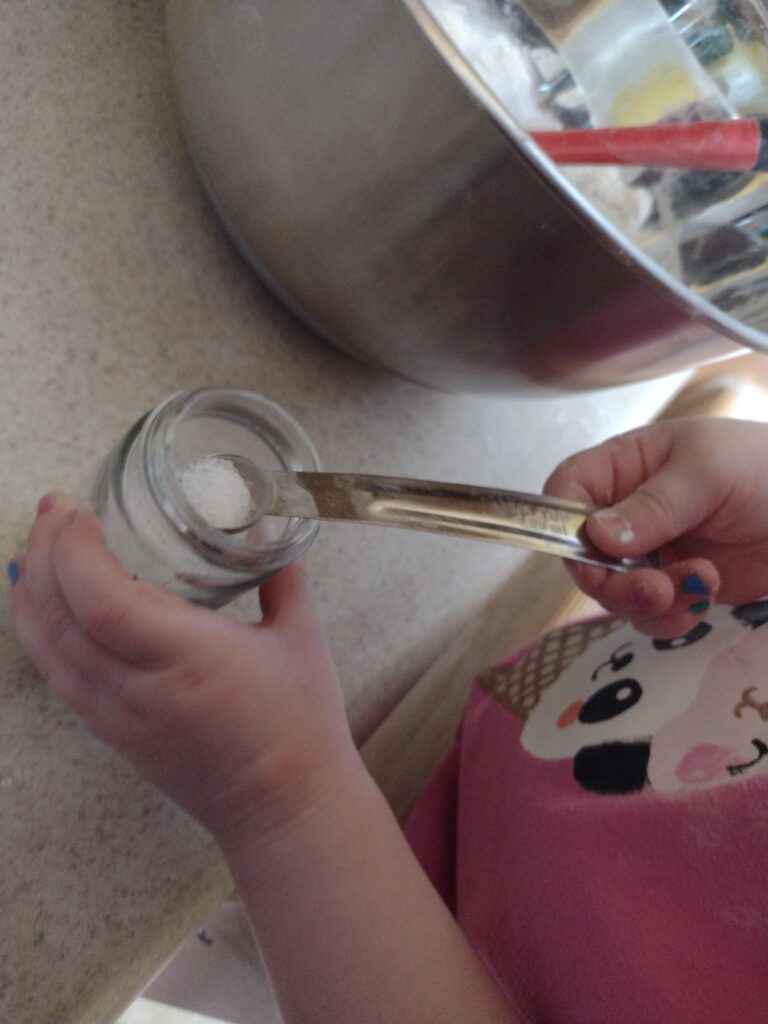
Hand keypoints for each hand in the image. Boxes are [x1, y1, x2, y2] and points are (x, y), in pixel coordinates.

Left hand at [10, 494, 357, 843]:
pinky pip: (57, 676)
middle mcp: (137, 688)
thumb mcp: (303, 638)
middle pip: (59, 617)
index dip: (76, 551)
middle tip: (53, 508)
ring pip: (46, 648)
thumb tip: (267, 526)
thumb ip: (282, 575)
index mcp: (185, 657)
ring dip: (31, 590)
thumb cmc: (300, 725)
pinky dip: (38, 632)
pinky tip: (42, 605)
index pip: (102, 601)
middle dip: (44, 554)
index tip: (78, 508)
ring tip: (38, 545)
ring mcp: (117, 716)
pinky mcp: (112, 734)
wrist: (284, 810)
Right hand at [544, 417, 767, 637]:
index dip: (562, 525)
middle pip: (582, 556)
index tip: (590, 554)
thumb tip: (595, 534)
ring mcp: (649, 553)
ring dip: (645, 603)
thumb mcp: (708, 473)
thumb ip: (653, 505)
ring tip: (696, 586)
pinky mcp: (675, 587)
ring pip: (612, 593)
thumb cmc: (764, 469)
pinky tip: (704, 597)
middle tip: (654, 589)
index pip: (565, 492)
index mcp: (624, 468)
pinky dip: (671, 617)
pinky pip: (649, 615)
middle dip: (612, 580)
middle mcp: (626, 512)